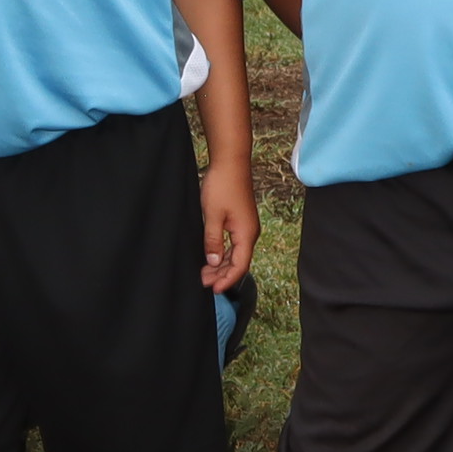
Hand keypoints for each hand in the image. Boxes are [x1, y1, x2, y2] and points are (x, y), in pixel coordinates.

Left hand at [197, 161, 257, 296]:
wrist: (231, 162)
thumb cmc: (222, 185)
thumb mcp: (212, 215)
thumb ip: (213, 240)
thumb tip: (213, 262)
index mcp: (246, 234)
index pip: (240, 266)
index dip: (227, 280)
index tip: (213, 289)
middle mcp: (250, 233)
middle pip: (238, 262)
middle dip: (221, 274)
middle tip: (203, 282)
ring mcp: (246, 227)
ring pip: (236, 253)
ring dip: (221, 264)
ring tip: (204, 272)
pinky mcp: (240, 221)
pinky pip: (234, 244)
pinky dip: (223, 252)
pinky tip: (211, 255)